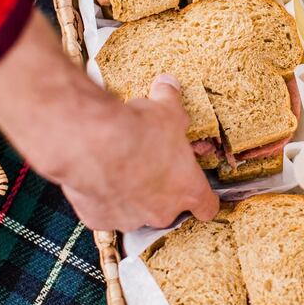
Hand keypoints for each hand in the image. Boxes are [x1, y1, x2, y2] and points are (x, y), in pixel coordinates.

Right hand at [61, 75, 218, 229]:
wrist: (96, 144)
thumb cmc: (139, 131)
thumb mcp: (166, 110)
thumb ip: (170, 100)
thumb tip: (168, 85)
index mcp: (188, 189)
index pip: (207, 207)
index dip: (205, 200)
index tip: (199, 192)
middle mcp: (162, 211)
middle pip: (168, 209)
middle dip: (161, 191)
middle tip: (150, 166)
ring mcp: (130, 219)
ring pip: (135, 212)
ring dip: (131, 195)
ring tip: (120, 168)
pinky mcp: (100, 219)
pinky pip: (104, 211)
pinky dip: (102, 197)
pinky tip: (97, 175)